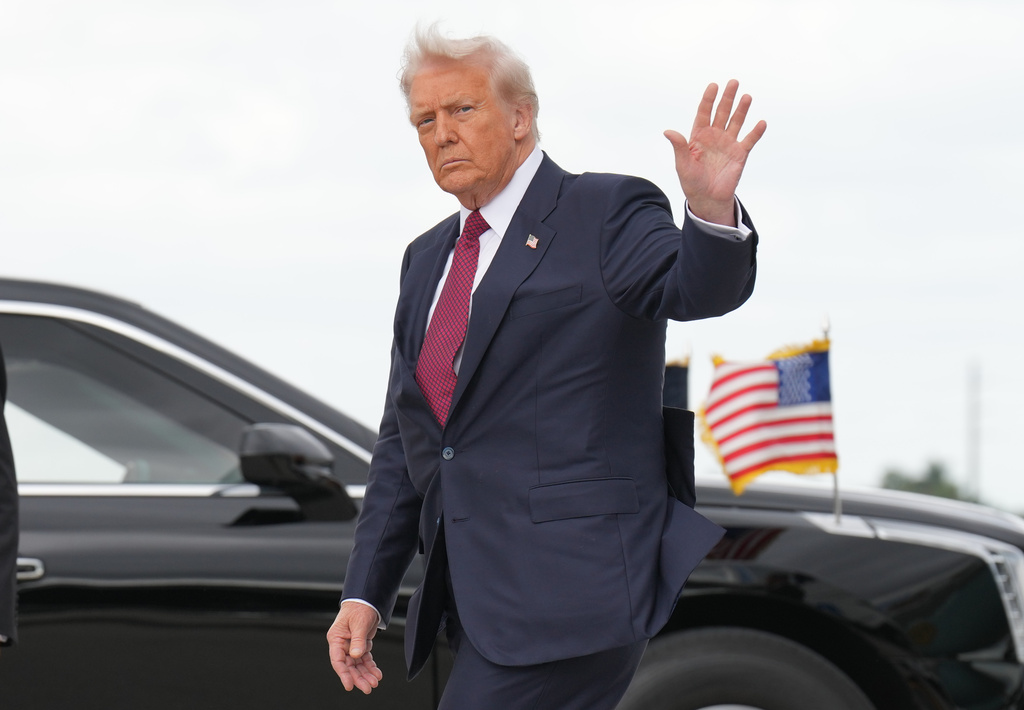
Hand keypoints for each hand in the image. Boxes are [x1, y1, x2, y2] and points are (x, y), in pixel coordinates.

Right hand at [327, 601, 382, 693]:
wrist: (367, 600)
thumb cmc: (359, 608)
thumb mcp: (359, 623)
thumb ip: (357, 640)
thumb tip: (355, 655)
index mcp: (336, 638)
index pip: (337, 660)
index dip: (343, 674)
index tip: (349, 685)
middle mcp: (342, 644)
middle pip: (348, 666)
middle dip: (358, 678)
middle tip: (368, 688)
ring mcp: (351, 646)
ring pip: (357, 665)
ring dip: (365, 674)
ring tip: (374, 683)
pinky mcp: (360, 645)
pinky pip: (364, 659)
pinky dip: (370, 667)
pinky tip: (377, 673)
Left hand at [664, 80, 766, 225]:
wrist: (707, 198)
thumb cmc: (691, 181)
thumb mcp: (682, 164)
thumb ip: (678, 146)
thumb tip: (668, 131)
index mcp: (699, 136)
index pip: (704, 113)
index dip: (708, 99)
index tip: (713, 86)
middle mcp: (714, 136)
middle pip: (721, 113)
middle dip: (727, 98)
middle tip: (733, 82)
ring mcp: (728, 144)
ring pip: (736, 122)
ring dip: (742, 110)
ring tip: (747, 96)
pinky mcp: (740, 154)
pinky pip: (749, 140)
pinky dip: (756, 132)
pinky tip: (761, 122)